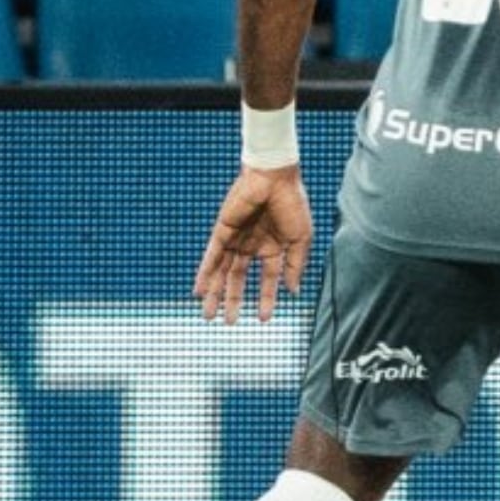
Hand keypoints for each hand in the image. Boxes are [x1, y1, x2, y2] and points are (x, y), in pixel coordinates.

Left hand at [194, 166, 312, 323]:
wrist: (275, 178)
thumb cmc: (292, 204)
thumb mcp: (300, 239)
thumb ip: (295, 265)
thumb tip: (293, 290)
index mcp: (273, 247)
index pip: (267, 279)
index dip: (267, 298)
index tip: (264, 319)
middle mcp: (252, 245)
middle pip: (239, 278)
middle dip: (233, 300)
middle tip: (228, 322)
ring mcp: (236, 239)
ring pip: (222, 272)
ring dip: (215, 293)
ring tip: (208, 315)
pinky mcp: (223, 231)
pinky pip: (211, 256)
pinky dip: (204, 273)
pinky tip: (199, 290)